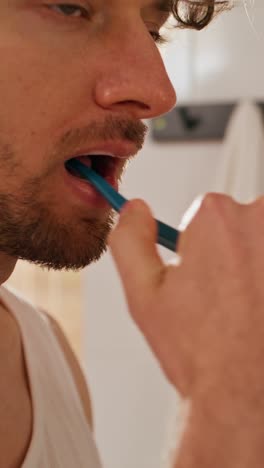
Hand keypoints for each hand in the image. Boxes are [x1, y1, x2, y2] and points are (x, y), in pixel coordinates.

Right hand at [108, 194, 263, 401]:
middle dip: (235, 251)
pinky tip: (260, 308)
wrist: (244, 395)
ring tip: (251, 306)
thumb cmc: (199, 351)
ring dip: (259, 264)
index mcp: (216, 218)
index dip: (202, 248)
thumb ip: (129, 241)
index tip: (206, 277)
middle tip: (228, 296)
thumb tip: (134, 210)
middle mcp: (261, 219)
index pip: (208, 213)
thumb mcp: (144, 294)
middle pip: (244, 221)